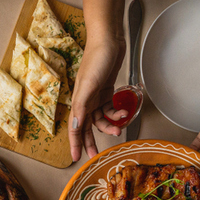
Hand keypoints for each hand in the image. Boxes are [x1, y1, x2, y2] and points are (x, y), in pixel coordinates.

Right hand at [69, 34, 125, 161]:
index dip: (75, 144)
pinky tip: (124, 111)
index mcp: (79, 101)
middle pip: (86, 127)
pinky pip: (110, 108)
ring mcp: (96, 96)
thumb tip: (75, 127)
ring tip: (121, 125)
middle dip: (91, 141)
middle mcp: (86, 101)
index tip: (76, 158)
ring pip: (101, 119)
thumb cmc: (97, 60)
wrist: (109, 41)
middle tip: (97, 155)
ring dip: (110, 124)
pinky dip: (116, 112)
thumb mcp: (89, 85)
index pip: (75, 128)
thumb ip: (82, 107)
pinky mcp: (106, 91)